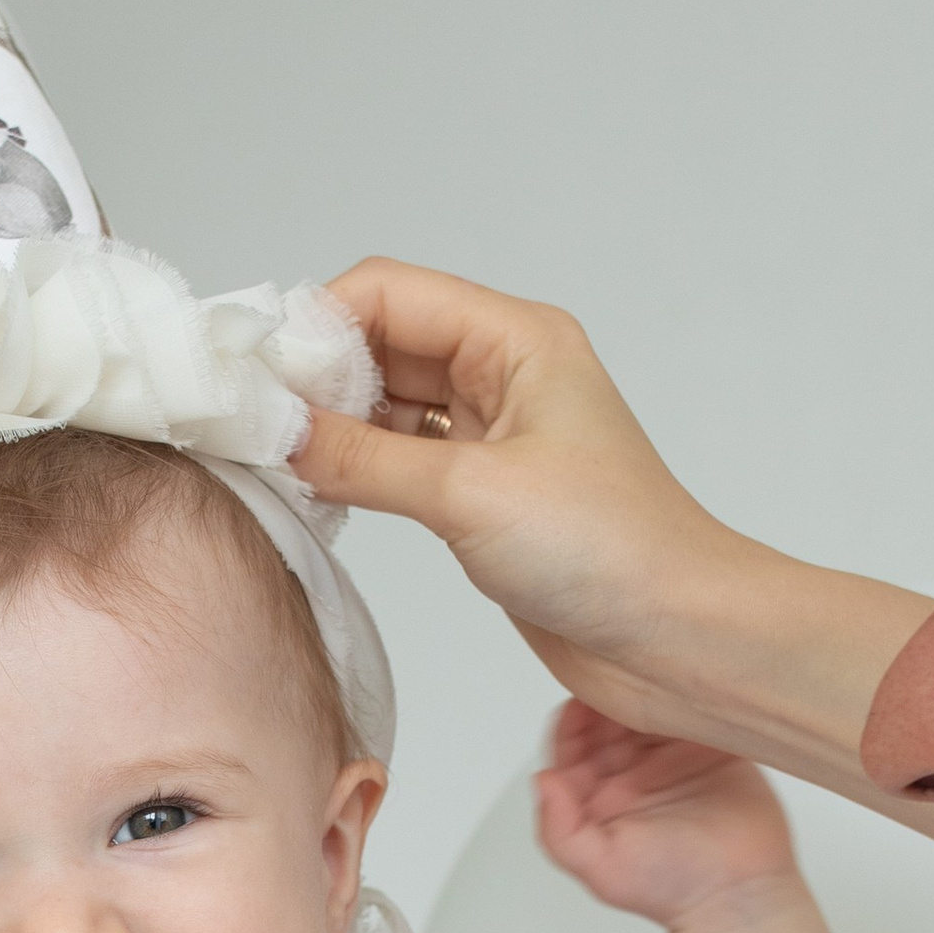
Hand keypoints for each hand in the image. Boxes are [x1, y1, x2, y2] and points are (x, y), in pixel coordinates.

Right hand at [300, 261, 735, 724]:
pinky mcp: (484, 495)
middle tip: (256, 423)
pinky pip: (401, 461)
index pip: (390, 293)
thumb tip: (280, 432)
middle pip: (383, 342)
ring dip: (334, 427)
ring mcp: (494, 435)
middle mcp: (504, 374)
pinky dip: (358, 469)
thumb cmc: (613, 552)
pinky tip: (320, 489)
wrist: (677, 639)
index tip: (260, 376)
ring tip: (278, 459)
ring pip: (388, 404)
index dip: (318, 324)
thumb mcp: (471, 496)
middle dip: (318, 376)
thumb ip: (365, 460)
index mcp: (517, 339)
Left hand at [534, 699, 795, 927]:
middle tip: (618, 677)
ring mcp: (671, 758)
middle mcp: (631, 773)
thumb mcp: (600, 868)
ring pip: (648, 708)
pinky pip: (693, 711)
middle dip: (606, 695)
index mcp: (597, 796)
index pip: (572, 746)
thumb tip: (542, 779)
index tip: (579, 701)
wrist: (737, 895)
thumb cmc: (669, 888)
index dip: (571, 721)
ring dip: (645, 688)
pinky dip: (685, 693)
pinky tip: (683, 679)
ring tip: (650, 673)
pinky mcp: (713, 748)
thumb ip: (560, 830)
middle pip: (607, 719)